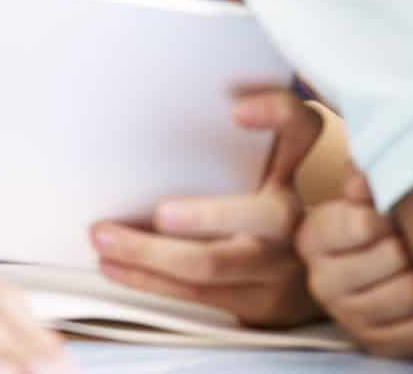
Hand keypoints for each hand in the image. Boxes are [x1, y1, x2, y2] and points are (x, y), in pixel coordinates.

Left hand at [90, 89, 322, 325]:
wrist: (308, 275)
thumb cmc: (256, 208)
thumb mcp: (255, 167)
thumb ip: (219, 139)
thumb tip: (136, 111)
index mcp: (287, 170)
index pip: (300, 129)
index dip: (277, 114)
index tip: (238, 111)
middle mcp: (289, 216)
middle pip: (261, 215)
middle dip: (204, 216)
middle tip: (160, 213)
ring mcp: (276, 264)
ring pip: (211, 263)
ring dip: (148, 253)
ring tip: (104, 238)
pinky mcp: (257, 302)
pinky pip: (195, 293)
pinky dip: (148, 280)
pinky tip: (115, 266)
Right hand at [297, 171, 412, 356]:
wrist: (362, 272)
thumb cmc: (365, 228)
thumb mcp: (357, 199)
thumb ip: (360, 183)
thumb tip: (362, 182)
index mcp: (311, 239)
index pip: (366, 225)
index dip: (390, 218)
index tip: (389, 218)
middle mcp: (321, 281)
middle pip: (393, 258)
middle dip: (409, 248)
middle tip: (407, 244)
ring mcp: (347, 316)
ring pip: (411, 293)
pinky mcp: (376, 343)